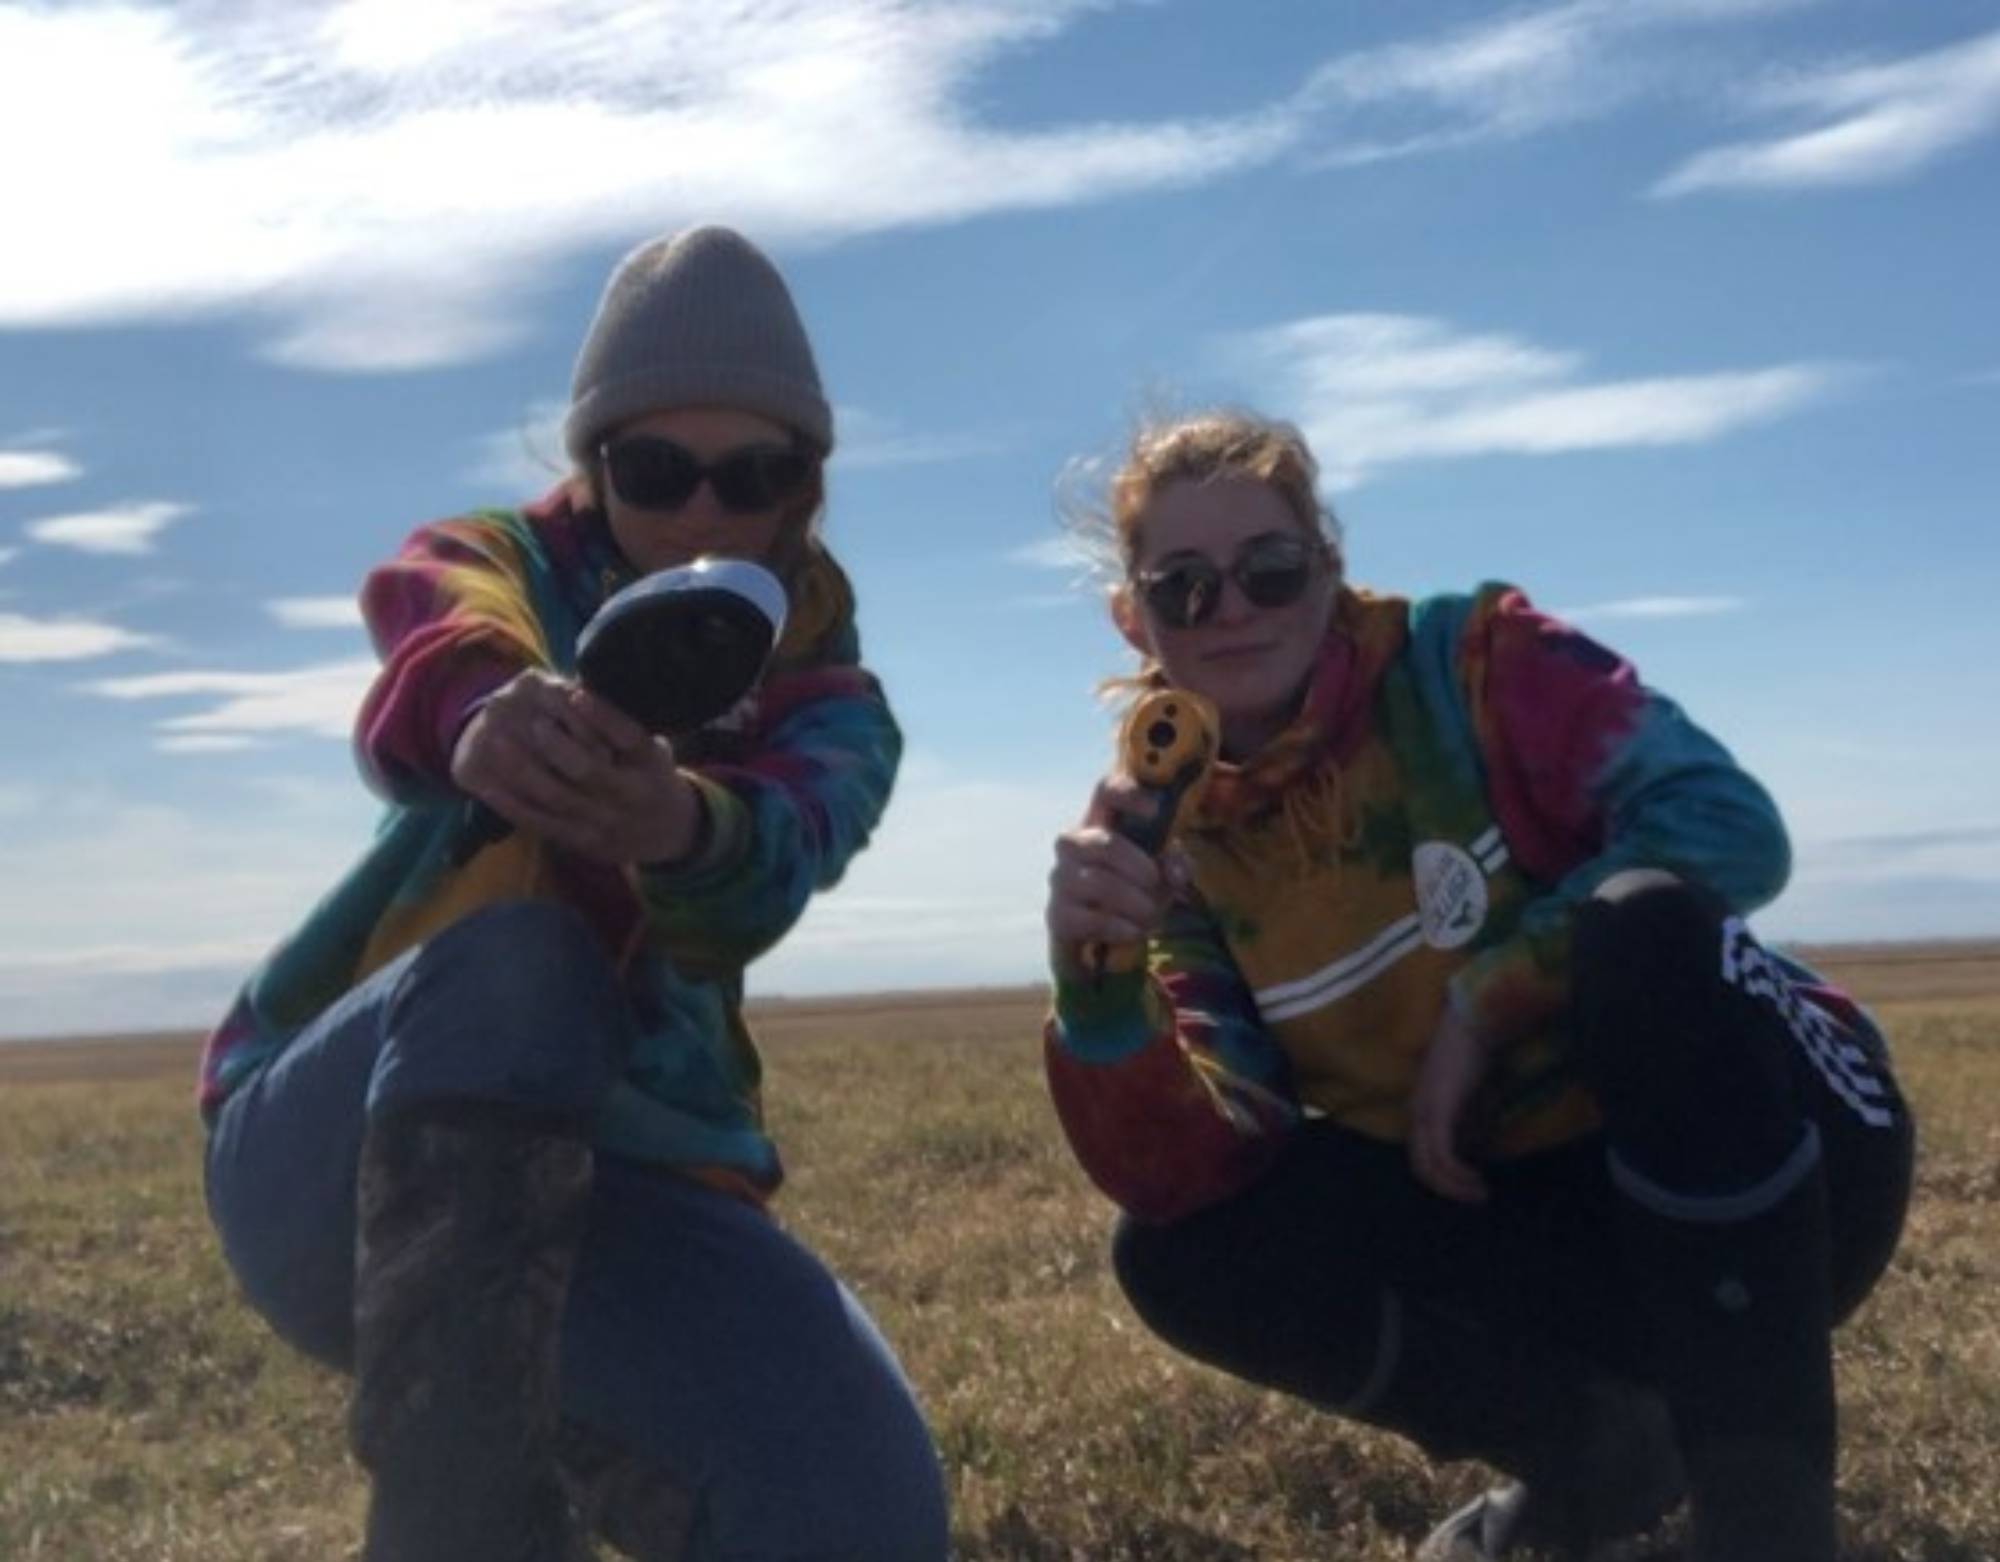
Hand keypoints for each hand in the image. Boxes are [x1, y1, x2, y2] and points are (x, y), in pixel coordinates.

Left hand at [452, 672, 700, 865]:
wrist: (669, 833)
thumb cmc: (652, 777)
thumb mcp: (654, 750)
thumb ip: (623, 726)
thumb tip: (580, 690)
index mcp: (651, 765)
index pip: (628, 737)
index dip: (602, 715)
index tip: (574, 693)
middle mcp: (630, 796)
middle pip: (588, 770)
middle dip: (555, 744)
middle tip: (530, 720)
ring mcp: (604, 823)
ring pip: (556, 797)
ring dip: (523, 770)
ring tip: (496, 741)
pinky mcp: (581, 842)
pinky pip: (540, 822)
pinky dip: (511, 804)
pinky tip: (488, 786)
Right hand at [1045, 775, 1184, 974]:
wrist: (1099, 939)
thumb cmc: (1132, 891)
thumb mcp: (1161, 874)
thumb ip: (1176, 865)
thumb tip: (1175, 873)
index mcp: (1101, 822)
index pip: (1105, 792)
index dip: (1127, 794)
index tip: (1154, 810)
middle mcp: (1074, 844)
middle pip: (1105, 844)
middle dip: (1139, 867)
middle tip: (1156, 884)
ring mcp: (1061, 879)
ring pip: (1099, 883)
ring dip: (1134, 902)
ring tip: (1151, 916)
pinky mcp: (1057, 915)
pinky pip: (1089, 918)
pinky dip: (1119, 927)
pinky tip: (1134, 931)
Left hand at [1409, 999, 1494, 1203]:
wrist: (1474, 1022)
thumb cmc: (1476, 1055)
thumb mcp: (1474, 1097)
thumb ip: (1470, 1122)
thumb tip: (1476, 1150)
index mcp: (1423, 1108)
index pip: (1423, 1154)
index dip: (1444, 1176)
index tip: (1471, 1185)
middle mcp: (1418, 1112)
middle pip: (1420, 1166)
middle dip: (1448, 1188)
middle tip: (1476, 1196)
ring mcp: (1425, 1111)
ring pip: (1427, 1167)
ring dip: (1454, 1186)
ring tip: (1480, 1193)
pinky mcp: (1438, 1110)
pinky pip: (1441, 1155)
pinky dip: (1457, 1174)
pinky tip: (1476, 1179)